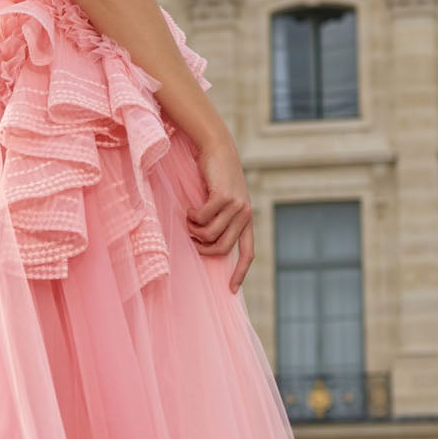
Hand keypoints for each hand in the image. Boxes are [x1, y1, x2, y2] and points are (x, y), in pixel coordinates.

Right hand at [186, 129, 254, 291]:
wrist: (217, 148)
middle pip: (221, 247)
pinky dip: (192, 216)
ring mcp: (236, 206)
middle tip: (191, 236)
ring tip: (190, 218)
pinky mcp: (224, 197)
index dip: (240, 272)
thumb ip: (221, 220)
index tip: (231, 290)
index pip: (247, 252)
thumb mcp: (223, 201)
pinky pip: (202, 219)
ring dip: (194, 229)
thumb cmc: (216, 176)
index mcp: (247, 219)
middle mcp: (245, 215)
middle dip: (202, 246)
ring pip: (209, 234)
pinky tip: (190, 209)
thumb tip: (206, 244)